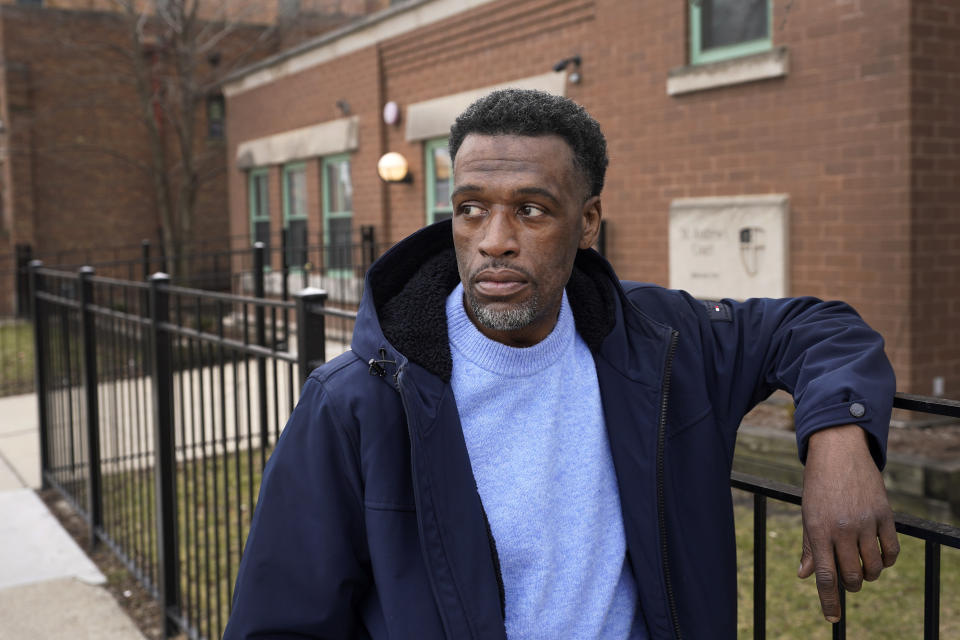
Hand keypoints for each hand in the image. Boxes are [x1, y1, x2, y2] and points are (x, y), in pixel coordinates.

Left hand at [798, 424, 898, 622]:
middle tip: (848, 578)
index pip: (824, 576)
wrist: (838, 451)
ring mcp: (865, 522)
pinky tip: (879, 558)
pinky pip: (891, 551)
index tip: (832, 619)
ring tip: (862, 567)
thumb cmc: (818, 485)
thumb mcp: (807, 514)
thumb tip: (805, 576)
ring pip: (873, 567)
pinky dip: (886, 561)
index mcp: (818, 530)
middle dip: (850, 585)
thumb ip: (809, 546)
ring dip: (868, 574)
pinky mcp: (884, 515)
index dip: (828, 601)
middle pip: (851, 576)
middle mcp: (842, 529)